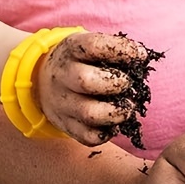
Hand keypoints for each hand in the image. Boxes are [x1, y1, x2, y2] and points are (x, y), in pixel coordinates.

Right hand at [37, 31, 150, 145]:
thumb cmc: (82, 60)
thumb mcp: (91, 46)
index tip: (141, 55)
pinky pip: (89, 137)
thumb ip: (115, 50)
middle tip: (129, 83)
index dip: (123, 50)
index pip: (94, 46)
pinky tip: (115, 122)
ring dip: (117, 112)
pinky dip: (108, 133)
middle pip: (86, 81)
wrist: (42, 78)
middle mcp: (63, 76)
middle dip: (117, 83)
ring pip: (90, 114)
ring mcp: (62, 103)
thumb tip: (142, 60)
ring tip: (128, 106)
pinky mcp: (66, 125)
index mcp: (71, 49)